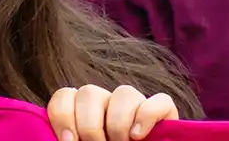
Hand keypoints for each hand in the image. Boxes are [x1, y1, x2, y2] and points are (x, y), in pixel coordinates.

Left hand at [47, 85, 177, 140]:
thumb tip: (66, 139)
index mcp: (84, 112)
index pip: (65, 96)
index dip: (63, 116)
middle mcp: (108, 104)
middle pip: (90, 92)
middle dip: (89, 125)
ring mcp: (137, 105)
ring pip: (124, 92)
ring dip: (117, 123)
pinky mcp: (164, 113)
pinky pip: (159, 101)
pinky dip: (146, 117)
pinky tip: (138, 136)